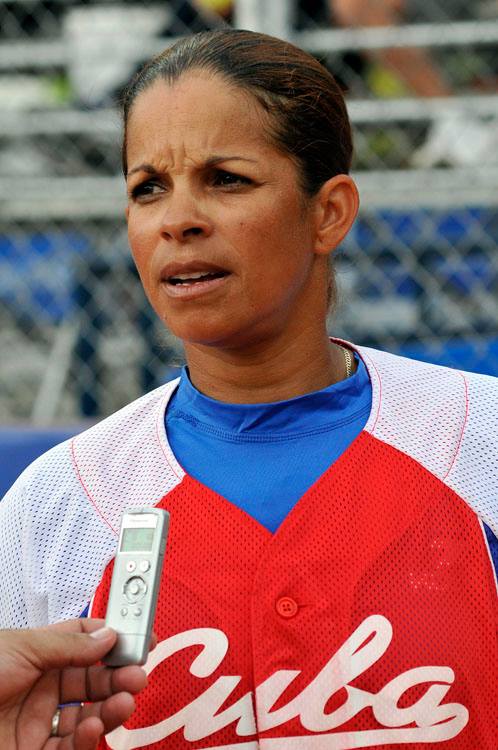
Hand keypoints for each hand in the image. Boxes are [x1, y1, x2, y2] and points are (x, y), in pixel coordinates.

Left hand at [0, 618, 149, 749]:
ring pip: (88, 715)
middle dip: (119, 676)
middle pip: (93, 680)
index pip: (86, 642)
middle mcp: (42, 687)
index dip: (113, 639)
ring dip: (111, 708)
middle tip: (138, 673)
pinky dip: (88, 737)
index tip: (140, 638)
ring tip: (124, 701)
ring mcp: (39, 723)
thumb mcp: (22, 648)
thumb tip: (108, 636)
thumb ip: (68, 645)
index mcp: (39, 654)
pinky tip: (93, 725)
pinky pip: (71, 747)